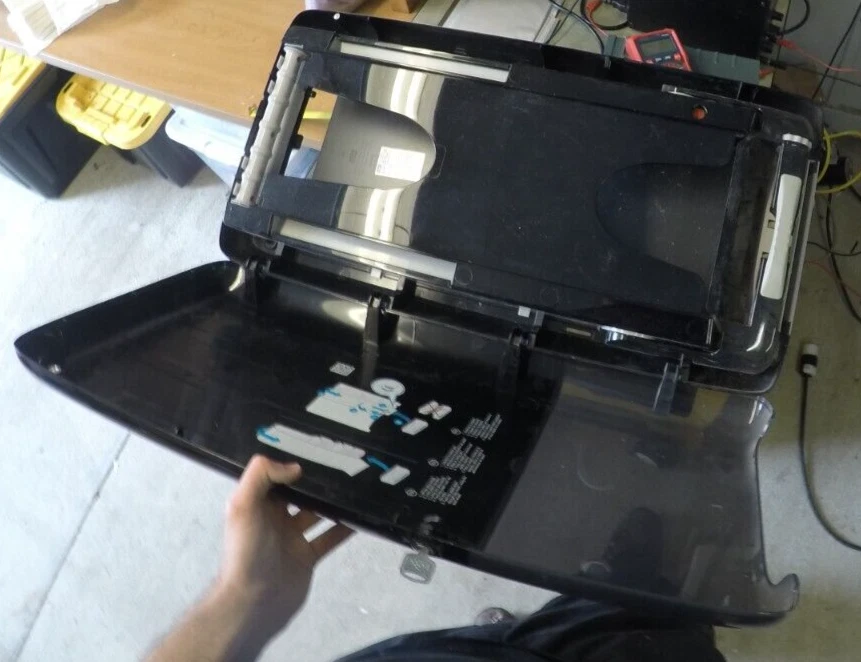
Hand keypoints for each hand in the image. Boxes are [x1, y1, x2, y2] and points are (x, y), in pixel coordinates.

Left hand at [216, 455, 351, 634]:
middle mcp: (275, 518)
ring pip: (317, 513)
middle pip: (299, 492)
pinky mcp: (308, 556)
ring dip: (333, 502)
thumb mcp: (243, 505)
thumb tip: (295, 466)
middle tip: (343, 465)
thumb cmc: (247, 551)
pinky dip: (344, 529)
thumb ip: (261, 476)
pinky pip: (329, 538)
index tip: (317, 449)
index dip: (292, 462)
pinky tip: (360, 518)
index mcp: (257, 503)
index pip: (275, 475)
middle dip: (317, 480)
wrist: (254, 601)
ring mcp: (293, 538)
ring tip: (355, 487)